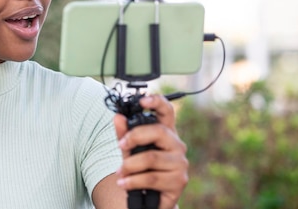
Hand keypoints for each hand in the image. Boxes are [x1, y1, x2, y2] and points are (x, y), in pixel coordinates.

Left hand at [113, 94, 187, 208]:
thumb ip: (124, 134)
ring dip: (129, 166)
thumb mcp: (129, 150)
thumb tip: (117, 117)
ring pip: (151, 158)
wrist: (150, 200)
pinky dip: (132, 181)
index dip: (157, 102)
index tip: (142, 100)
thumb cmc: (141, 169)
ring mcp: (180, 163)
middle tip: (120, 145)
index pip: (167, 111)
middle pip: (158, 131)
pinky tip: (124, 183)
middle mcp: (177, 145)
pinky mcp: (179, 181)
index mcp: (166, 132)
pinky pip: (151, 178)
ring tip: (120, 173)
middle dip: (134, 137)